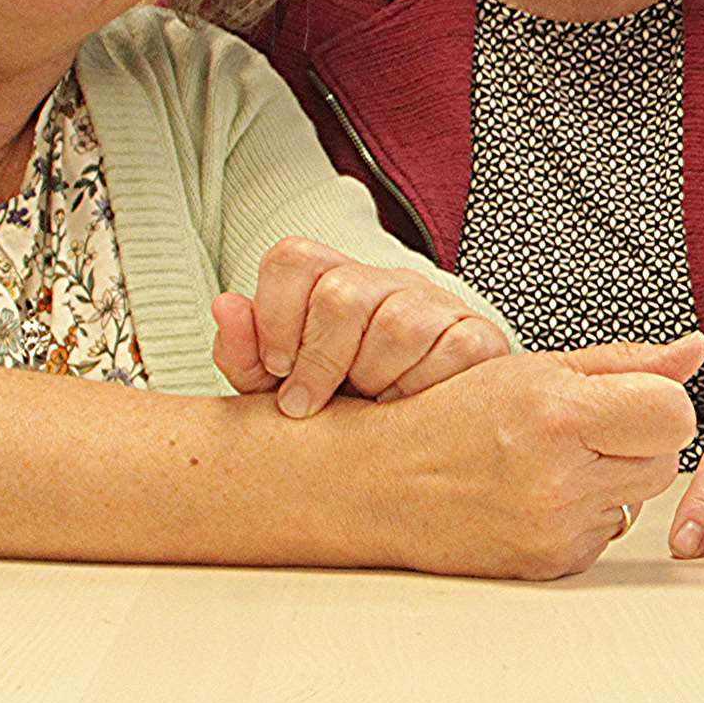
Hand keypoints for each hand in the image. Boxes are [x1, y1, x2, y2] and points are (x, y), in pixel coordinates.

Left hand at [213, 237, 506, 416]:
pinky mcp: (478, 336)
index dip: (275, 316)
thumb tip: (225, 303)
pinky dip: (422, 388)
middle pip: (342, 294)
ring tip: (368, 405)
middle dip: (319, 361)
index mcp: (331, 279)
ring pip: (398, 323)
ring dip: (373, 378)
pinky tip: (409, 406)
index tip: (277, 367)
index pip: (294, 259)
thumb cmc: (338, 407)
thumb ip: (243, 352)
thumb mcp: (277, 388)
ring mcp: (435, 305)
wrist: (414, 443)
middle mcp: (385, 281)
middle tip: (312, 402)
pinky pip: (451, 350)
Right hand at [363, 337, 703, 578]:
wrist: (376, 485)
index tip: (633, 399)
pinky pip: (607, 532)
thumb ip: (625, 363)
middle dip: (638, 440)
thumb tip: (693, 352)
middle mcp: (558, 478)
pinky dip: (587, 513)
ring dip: (614, 477)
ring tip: (554, 460)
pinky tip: (539, 495)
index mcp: (557, 415)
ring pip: (641, 498)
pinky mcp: (551, 564)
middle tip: (580, 429)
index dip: (662, 404)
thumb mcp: (534, 369)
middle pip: (667, 459)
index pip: (675, 415)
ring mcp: (555, 529)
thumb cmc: (451, 417)